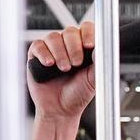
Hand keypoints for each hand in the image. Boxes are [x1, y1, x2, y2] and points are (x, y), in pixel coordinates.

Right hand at [27, 23, 96, 139]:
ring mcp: (52, 49)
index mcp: (84, 48)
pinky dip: (44, 53)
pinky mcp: (36, 56)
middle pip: (70, 31)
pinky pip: (38, 45)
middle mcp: (68, 46)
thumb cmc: (77, 95)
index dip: (88, 33)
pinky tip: (49, 64)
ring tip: (63, 69)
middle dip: (73, 47)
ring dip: (60, 52)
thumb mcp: (93, 80)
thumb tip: (103, 49)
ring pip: (53, 37)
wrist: (60, 110)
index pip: (86, 29)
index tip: (89, 45)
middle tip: (75, 64)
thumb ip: (99, 64)